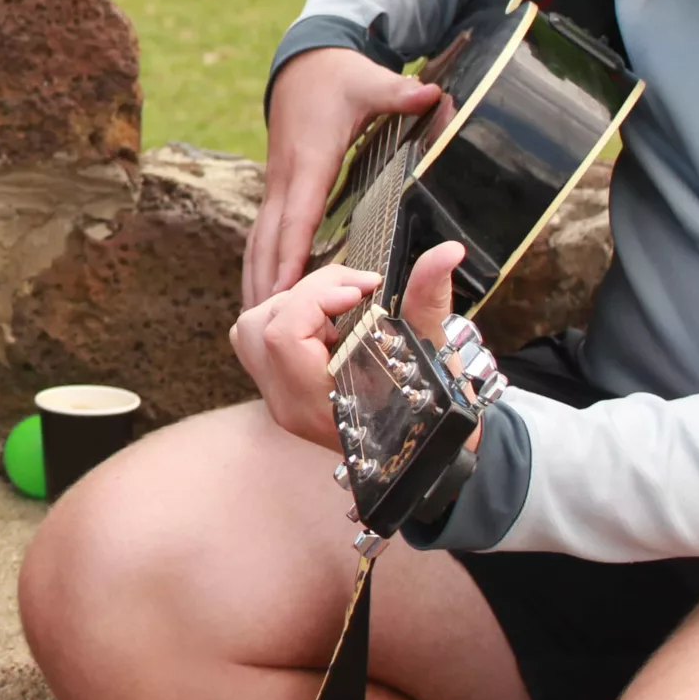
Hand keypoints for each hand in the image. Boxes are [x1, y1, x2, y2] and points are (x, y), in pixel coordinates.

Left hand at [229, 240, 467, 451]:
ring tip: (339, 310)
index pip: (283, 335)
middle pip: (260, 324)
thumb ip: (429, 298)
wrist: (422, 449)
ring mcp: (276, 396)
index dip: (316, 297)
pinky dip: (287, 317)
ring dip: (293, 304)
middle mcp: (286, 403)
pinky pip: (257, 338)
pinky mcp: (276, 386)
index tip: (362, 287)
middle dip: (308, 293)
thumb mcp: (431, 353)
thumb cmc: (430, 407)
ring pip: (249, 328)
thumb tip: (449, 250)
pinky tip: (327, 323)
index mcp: (317, 403)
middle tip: (357, 292)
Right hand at [242, 47, 442, 306]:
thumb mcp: (370, 81)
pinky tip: (260, 287)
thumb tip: (430, 93)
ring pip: (259, 238)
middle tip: (265, 323)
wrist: (303, 61)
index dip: (292, 254)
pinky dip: (259, 262)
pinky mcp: (279, 187)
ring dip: (256, 276)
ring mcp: (278, 183)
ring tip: (254, 318)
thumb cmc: (339, 76)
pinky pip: (264, 231)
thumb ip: (399, 93)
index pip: (299, 216)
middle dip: (266, 280)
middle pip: (270, 238)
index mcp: (310, 160)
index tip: (284, 291)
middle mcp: (286, 177)